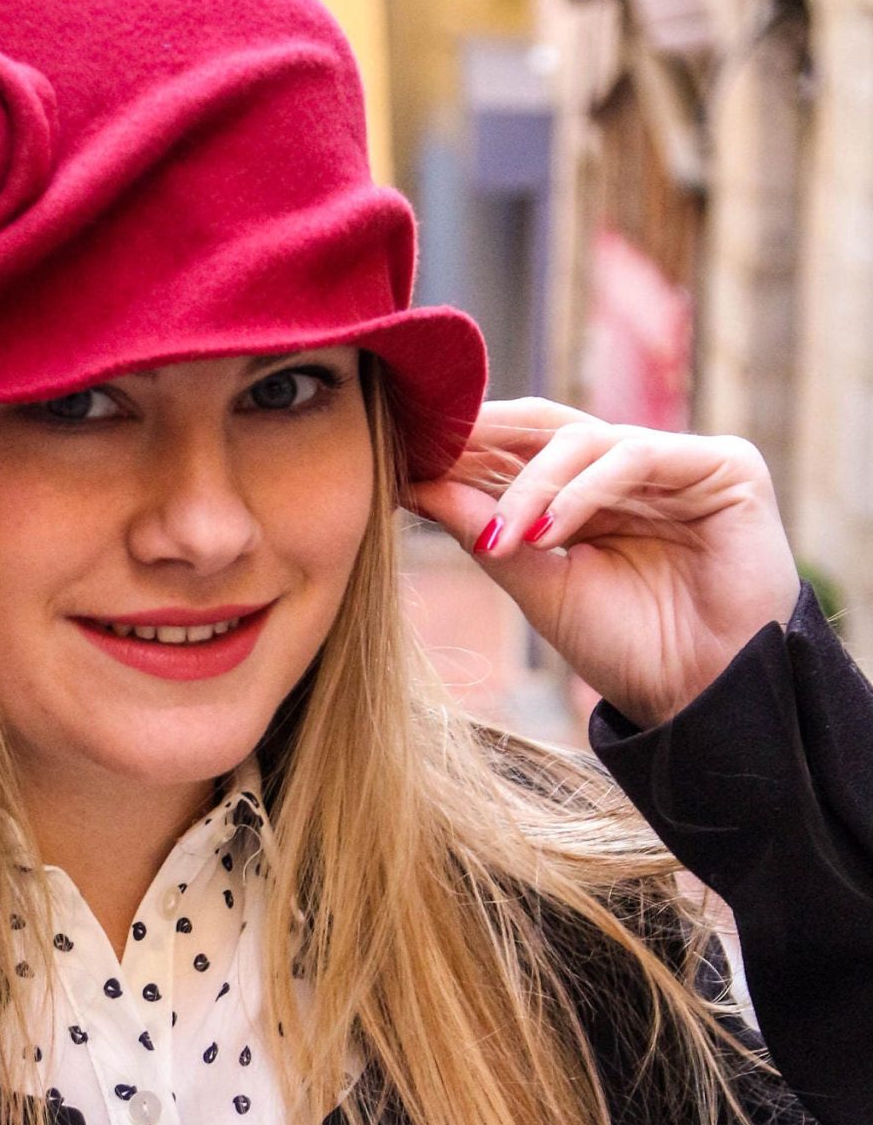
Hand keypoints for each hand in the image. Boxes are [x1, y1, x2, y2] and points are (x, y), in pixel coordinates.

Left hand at [402, 398, 802, 728]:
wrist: (704, 699)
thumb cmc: (629, 649)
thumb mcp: (541, 588)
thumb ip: (488, 533)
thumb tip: (417, 484)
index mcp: (587, 492)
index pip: (517, 447)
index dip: (461, 448)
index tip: (401, 461)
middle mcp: (629, 467)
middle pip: (544, 425)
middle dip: (482, 438)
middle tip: (428, 454)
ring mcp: (676, 462)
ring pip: (583, 439)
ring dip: (531, 486)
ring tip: (503, 540)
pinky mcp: (723, 466)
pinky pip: (637, 454)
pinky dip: (584, 490)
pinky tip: (549, 533)